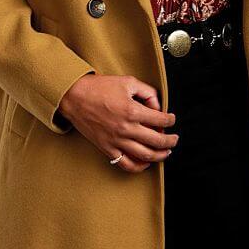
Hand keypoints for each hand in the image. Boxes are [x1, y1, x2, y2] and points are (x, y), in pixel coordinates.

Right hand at [58, 73, 178, 172]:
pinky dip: (139, 167)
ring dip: (160, 155)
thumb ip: (147, 92)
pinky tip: (146, 163)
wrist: (74, 97)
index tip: (171, 119)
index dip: (170, 120)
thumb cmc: (99, 88)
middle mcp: (126, 128)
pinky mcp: (107, 148)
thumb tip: (158, 105)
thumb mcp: (127, 82)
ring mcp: (116, 141)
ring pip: (145, 155)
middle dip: (170, 140)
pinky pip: (126, 164)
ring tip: (166, 152)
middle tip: (174, 139)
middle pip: (157, 140)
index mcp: (132, 111)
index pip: (161, 120)